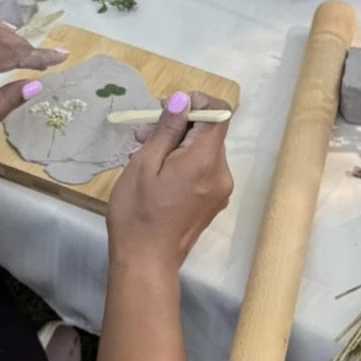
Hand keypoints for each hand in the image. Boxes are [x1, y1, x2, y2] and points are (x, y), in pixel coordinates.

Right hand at [106, 93, 233, 274]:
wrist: (146, 261)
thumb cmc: (138, 212)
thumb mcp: (145, 164)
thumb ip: (167, 129)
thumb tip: (183, 99)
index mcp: (207, 160)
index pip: (219, 113)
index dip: (196, 102)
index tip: (167, 108)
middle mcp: (222, 173)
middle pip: (209, 132)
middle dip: (178, 125)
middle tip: (142, 132)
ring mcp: (220, 190)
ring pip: (203, 150)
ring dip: (176, 143)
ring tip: (142, 151)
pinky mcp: (212, 201)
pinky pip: (201, 169)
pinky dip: (182, 161)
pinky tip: (156, 171)